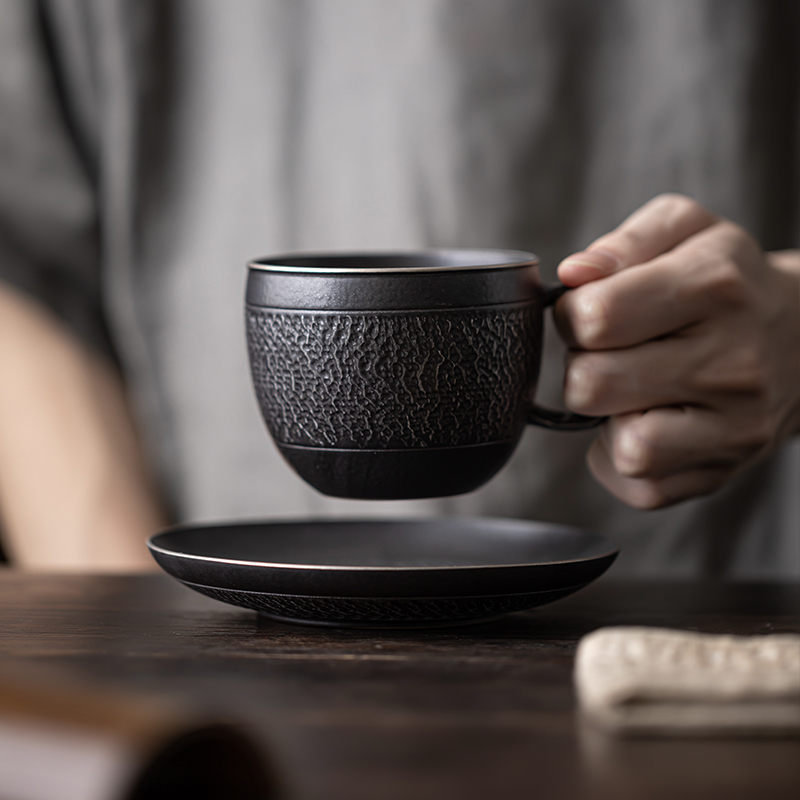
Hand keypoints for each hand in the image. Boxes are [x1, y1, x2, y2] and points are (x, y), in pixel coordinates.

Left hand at [554, 194, 799, 508]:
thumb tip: (574, 275)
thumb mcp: (685, 230)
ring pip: (626, 447)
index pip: (597, 318)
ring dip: (606, 419)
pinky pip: (643, 487)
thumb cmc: (727, 282)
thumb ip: (624, 242)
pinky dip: (623, 458)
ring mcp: (735, 425)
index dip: (572, 314)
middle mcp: (732, 361)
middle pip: (592, 385)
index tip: (590, 312)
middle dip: (582, 365)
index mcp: (714, 286)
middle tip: (609, 352)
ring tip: (629, 389)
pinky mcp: (724, 470)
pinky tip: (643, 421)